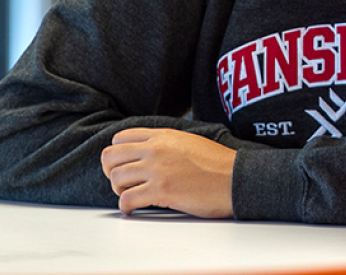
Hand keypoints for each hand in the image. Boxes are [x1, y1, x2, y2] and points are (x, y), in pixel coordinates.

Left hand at [100, 127, 236, 217]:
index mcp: (162, 136)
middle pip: (110, 157)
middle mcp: (155, 149)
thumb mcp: (189, 141)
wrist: (236, 178)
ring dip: (119, 190)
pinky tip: (133, 209)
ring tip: (131, 195)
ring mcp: (157, 169)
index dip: (118, 154)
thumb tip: (151, 151)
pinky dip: (125, 207)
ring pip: (116, 178)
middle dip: (112, 172)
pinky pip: (127, 199)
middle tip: (122, 182)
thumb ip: (166, 143)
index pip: (121, 138)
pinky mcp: (161, 190)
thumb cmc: (218, 164)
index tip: (124, 165)